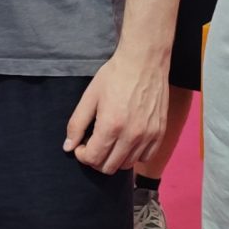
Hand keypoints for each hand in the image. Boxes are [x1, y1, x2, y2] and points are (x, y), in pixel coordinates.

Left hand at [64, 47, 169, 173]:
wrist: (144, 61)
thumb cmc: (114, 75)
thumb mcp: (89, 96)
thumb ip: (77, 124)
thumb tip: (68, 147)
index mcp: (111, 126)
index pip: (93, 159)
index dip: (82, 156)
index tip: (81, 145)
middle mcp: (132, 135)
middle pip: (109, 167)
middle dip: (95, 160)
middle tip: (93, 145)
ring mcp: (148, 135)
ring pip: (127, 165)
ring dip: (114, 158)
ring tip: (109, 142)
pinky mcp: (160, 132)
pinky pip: (146, 157)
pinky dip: (134, 155)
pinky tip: (126, 142)